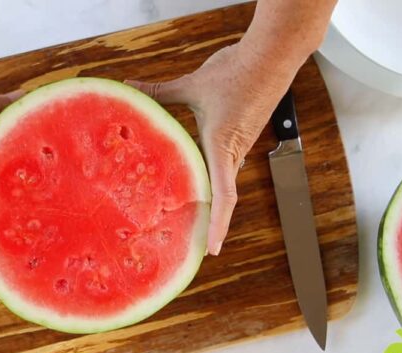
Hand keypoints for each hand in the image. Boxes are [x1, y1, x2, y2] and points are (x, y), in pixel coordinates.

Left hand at [128, 42, 299, 255]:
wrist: (272, 55)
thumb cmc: (236, 71)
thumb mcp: (192, 85)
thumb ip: (159, 91)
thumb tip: (130, 85)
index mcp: (222, 146)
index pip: (224, 195)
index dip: (218, 225)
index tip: (212, 249)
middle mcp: (234, 152)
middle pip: (223, 196)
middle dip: (211, 222)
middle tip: (195, 246)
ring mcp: (241, 145)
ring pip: (222, 179)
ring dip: (211, 200)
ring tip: (192, 221)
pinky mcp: (243, 136)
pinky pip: (226, 163)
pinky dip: (212, 176)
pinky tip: (196, 178)